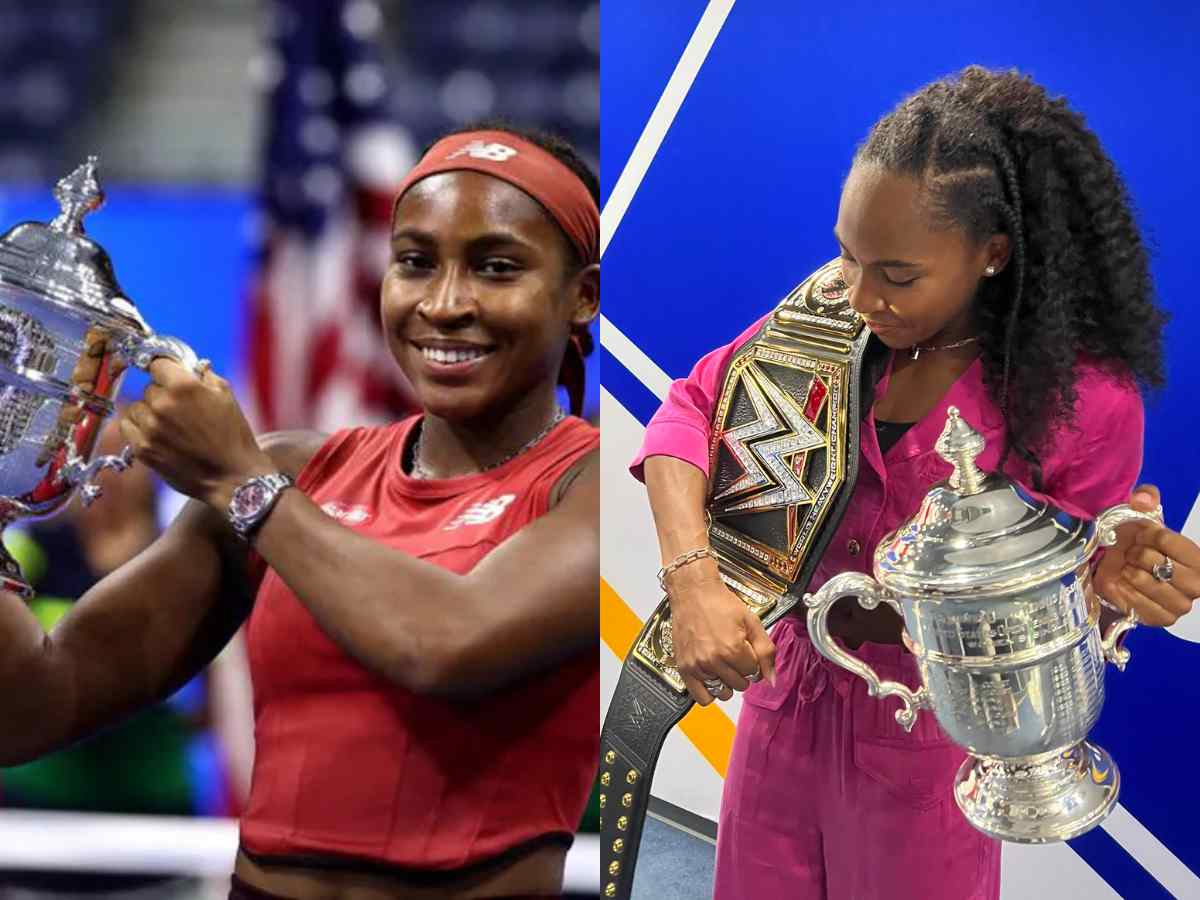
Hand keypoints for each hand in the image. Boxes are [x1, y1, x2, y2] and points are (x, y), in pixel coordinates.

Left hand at [118, 359, 274, 509]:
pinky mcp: (142, 448)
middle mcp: (163, 404)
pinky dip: (138, 427)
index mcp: (184, 386)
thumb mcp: (227, 397)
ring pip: (136, 406)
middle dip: (163, 394)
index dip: (165, 368)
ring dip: (150, 412)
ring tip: (170, 425)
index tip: (168, 374)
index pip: (157, 362)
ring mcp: (150, 427)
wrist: (233, 476)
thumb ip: (205, 376)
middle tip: (182, 409)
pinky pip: (127, 425)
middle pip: (149, 387)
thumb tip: (192, 366)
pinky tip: (156, 433)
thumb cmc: (234, 436)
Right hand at [665, 559, 775, 705]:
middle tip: (734, 655)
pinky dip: (710, 691)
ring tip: (723, 664)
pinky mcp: (684, 668)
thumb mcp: (752, 622)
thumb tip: (771, 679)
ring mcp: (697, 666)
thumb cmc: (720, 603)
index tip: (746, 651)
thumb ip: (766, 651)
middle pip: (740, 684)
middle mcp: (713, 660)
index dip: (753, 662)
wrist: (693, 592)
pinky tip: (712, 676)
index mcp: (732, 649)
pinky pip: (701, 697)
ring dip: (727, 682)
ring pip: (723, 692)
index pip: (753, 673)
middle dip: (741, 671)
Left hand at [1093, 484, 1199, 626]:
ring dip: (1131, 572)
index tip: (1141, 536)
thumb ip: (1146, 498)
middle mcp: (1197, 584)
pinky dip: (1126, 591)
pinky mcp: (1162, 619)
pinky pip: (1140, 604)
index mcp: (1199, 559)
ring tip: (1129, 568)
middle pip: (1157, 563)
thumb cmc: (1138, 544)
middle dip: (1137, 554)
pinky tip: (1125, 584)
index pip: (1169, 541)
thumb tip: (1142, 498)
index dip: (1148, 536)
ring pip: (1148, 583)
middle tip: (1132, 554)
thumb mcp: (1143, 517)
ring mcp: (1181, 604)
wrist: (1121, 570)